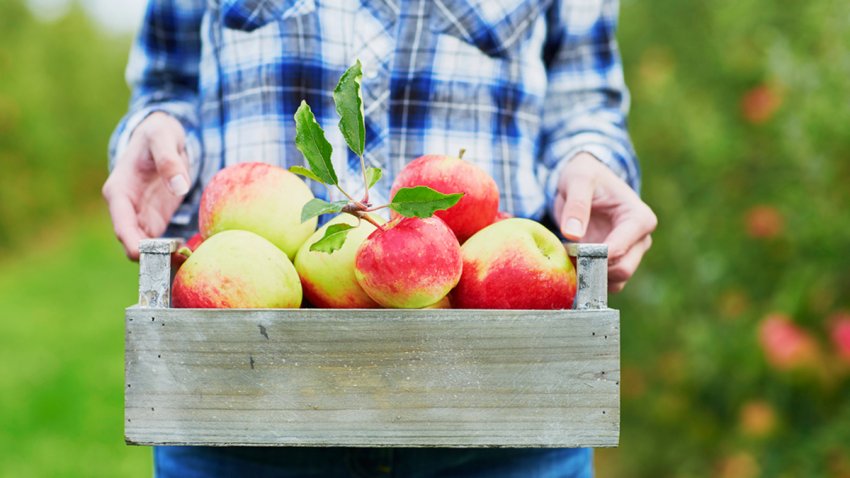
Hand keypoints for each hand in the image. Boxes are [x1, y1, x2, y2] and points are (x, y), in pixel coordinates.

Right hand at [102, 112, 190, 259]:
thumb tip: (180, 186)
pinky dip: (171, 253)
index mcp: (119, 190)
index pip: (121, 223)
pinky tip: (189, 258)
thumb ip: (169, 160)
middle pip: (132, 242)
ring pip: (145, 248)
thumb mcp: (163, 137)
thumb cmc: (158, 133)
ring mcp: (139, 217)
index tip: (147, 256)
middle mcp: (125, 209)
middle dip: (150, 257)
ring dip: (162, 260)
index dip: (132, 242)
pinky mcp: (154, 221)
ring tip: (186, 265)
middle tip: (176, 264)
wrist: (161, 135)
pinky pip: (159, 244)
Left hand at [554, 152, 656, 291]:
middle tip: (567, 257)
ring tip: (568, 259)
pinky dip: (588, 280)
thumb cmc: (585, 176)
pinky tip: (572, 266)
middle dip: (593, 268)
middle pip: (622, 270)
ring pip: (616, 282)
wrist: (585, 182)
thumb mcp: (578, 180)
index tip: (571, 249)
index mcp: (639, 218)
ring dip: (590, 277)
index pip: (620, 249)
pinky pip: (606, 283)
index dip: (594, 255)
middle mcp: (641, 240)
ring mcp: (631, 254)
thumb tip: (573, 235)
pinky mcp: (617, 263)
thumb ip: (576, 205)